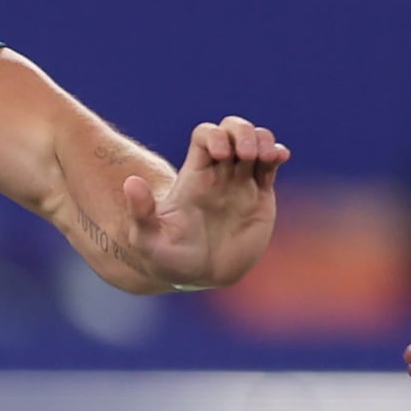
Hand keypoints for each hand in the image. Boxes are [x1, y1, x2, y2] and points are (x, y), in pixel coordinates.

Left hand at [120, 115, 286, 289]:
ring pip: (255, 143)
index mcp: (194, 177)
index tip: (221, 155)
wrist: (198, 279)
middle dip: (242, 132)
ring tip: (267, 156)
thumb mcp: (148, 239)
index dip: (214, 136)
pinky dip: (278, 154)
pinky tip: (280, 157)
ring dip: (263, 139)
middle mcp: (219, 174)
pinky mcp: (260, 198)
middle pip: (232, 131)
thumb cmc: (168, 259)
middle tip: (247, 154)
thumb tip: (130, 182)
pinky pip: (271, 167)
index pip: (205, 136)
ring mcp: (241, 184)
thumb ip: (140, 213)